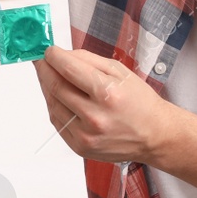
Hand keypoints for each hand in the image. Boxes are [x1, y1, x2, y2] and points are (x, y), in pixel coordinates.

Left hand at [32, 46, 178, 163]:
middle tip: (41, 60)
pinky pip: (57, 121)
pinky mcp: (79, 147)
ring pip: (52, 104)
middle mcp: (95, 116)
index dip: (52, 56)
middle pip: (55, 87)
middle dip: (44, 69)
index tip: (48, 50)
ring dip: (46, 87)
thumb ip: (87, 59)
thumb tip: (61, 54)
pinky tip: (59, 96)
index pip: (68, 69)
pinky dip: (54, 105)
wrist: (155, 136)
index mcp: (108, 94)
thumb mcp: (120, 71)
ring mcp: (85, 135)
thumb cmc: (140, 102)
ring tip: (50, 76)